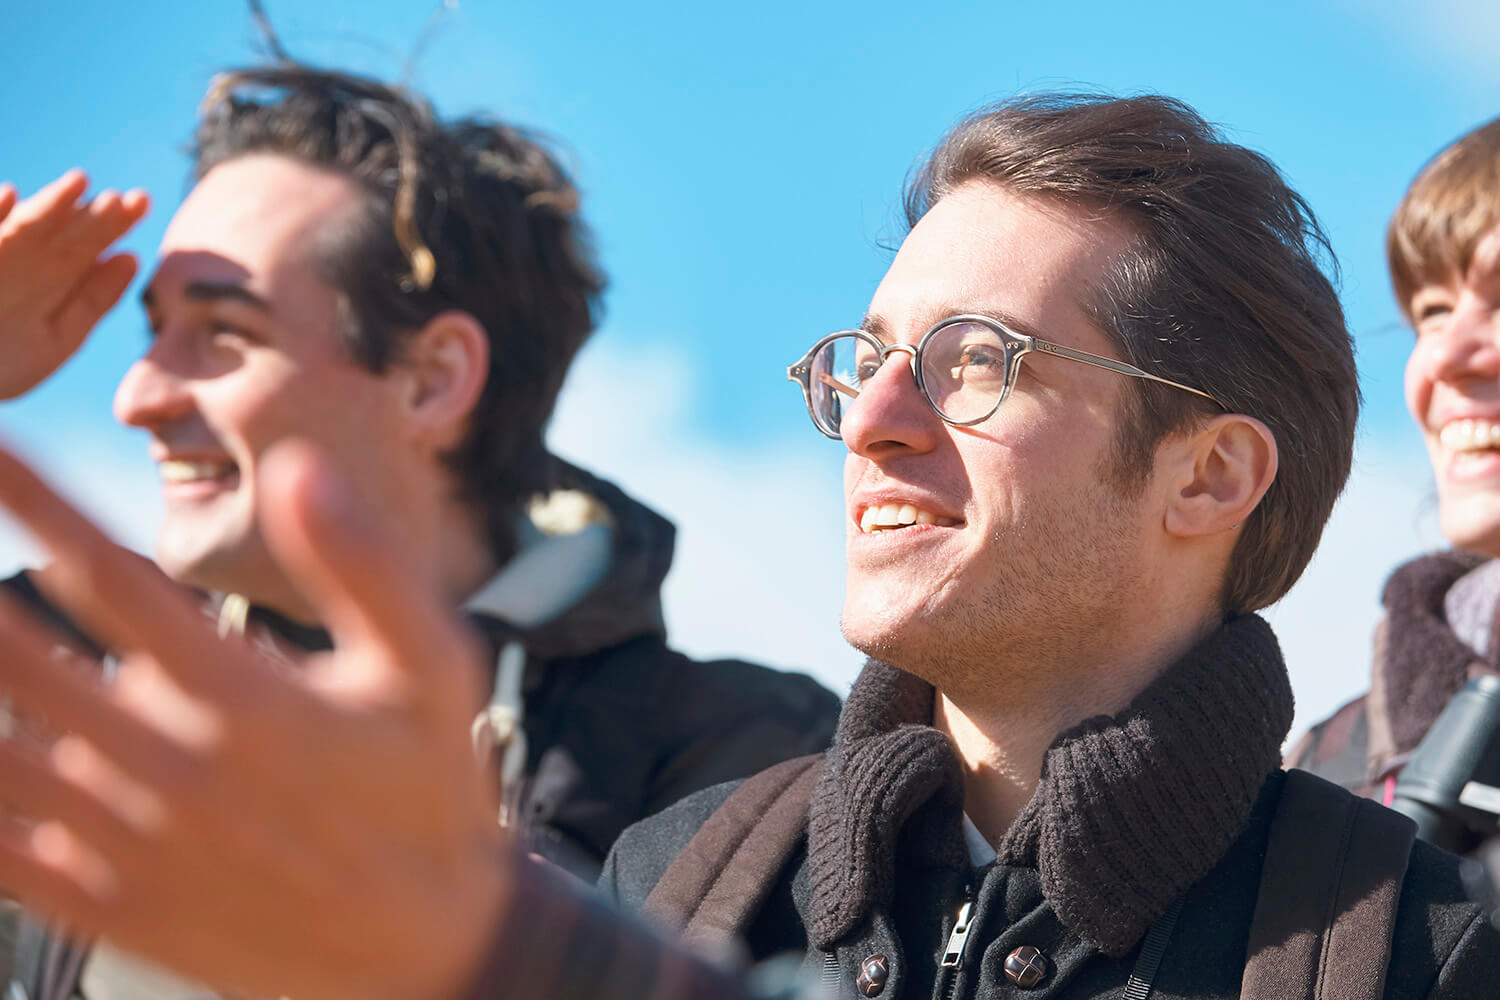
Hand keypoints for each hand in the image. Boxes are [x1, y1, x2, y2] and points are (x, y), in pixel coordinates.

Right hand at [0, 171, 148, 398]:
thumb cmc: (5, 362)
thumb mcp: (58, 337)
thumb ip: (93, 300)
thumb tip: (133, 257)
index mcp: (58, 273)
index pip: (93, 241)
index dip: (118, 221)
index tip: (143, 201)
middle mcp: (29, 257)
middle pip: (66, 228)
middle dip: (93, 212)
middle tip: (123, 197)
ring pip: (24, 224)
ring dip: (50, 203)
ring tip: (79, 182)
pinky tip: (8, 193)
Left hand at [0, 439, 507, 999]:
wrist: (427, 950)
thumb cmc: (432, 792)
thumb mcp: (433, 670)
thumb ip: (366, 567)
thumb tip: (299, 468)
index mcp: (247, 700)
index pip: (116, 582)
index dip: (39, 508)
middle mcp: (172, 768)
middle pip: (22, 665)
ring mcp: (133, 845)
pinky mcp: (114, 907)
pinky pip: (1, 855)